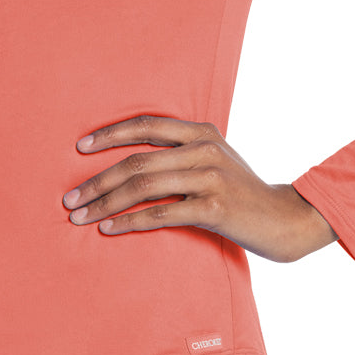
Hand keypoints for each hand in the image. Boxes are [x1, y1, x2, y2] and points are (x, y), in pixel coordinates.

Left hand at [62, 114, 337, 263]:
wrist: (285, 219)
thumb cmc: (241, 192)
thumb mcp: (214, 160)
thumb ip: (181, 153)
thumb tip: (131, 160)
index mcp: (201, 132)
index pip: (147, 125)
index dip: (110, 134)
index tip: (79, 147)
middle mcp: (205, 149)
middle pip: (137, 161)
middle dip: (97, 180)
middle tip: (70, 198)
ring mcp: (211, 178)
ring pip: (144, 188)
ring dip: (105, 203)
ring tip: (80, 216)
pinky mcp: (214, 209)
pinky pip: (161, 214)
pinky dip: (129, 222)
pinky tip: (109, 229)